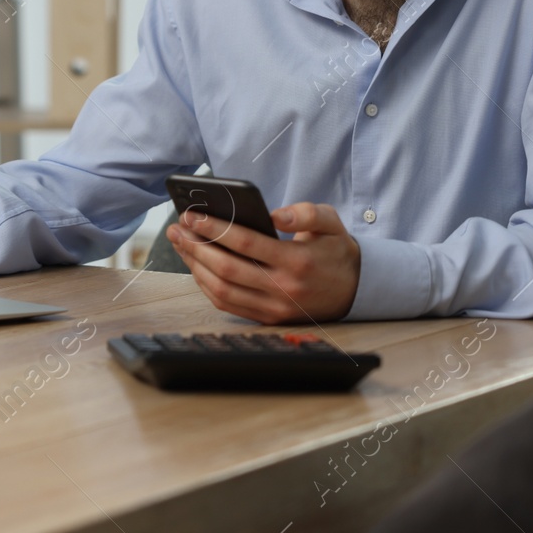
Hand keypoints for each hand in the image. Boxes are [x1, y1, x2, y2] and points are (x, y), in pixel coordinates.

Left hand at [166, 202, 360, 323]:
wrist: (355, 290)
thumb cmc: (335, 250)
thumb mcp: (332, 223)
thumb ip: (306, 213)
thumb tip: (275, 215)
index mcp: (297, 261)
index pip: (246, 243)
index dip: (215, 229)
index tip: (192, 214)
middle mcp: (283, 289)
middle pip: (227, 268)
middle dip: (196, 246)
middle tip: (177, 228)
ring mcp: (274, 308)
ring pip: (222, 290)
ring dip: (194, 265)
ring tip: (180, 243)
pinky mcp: (268, 319)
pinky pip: (227, 304)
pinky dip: (205, 285)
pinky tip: (195, 264)